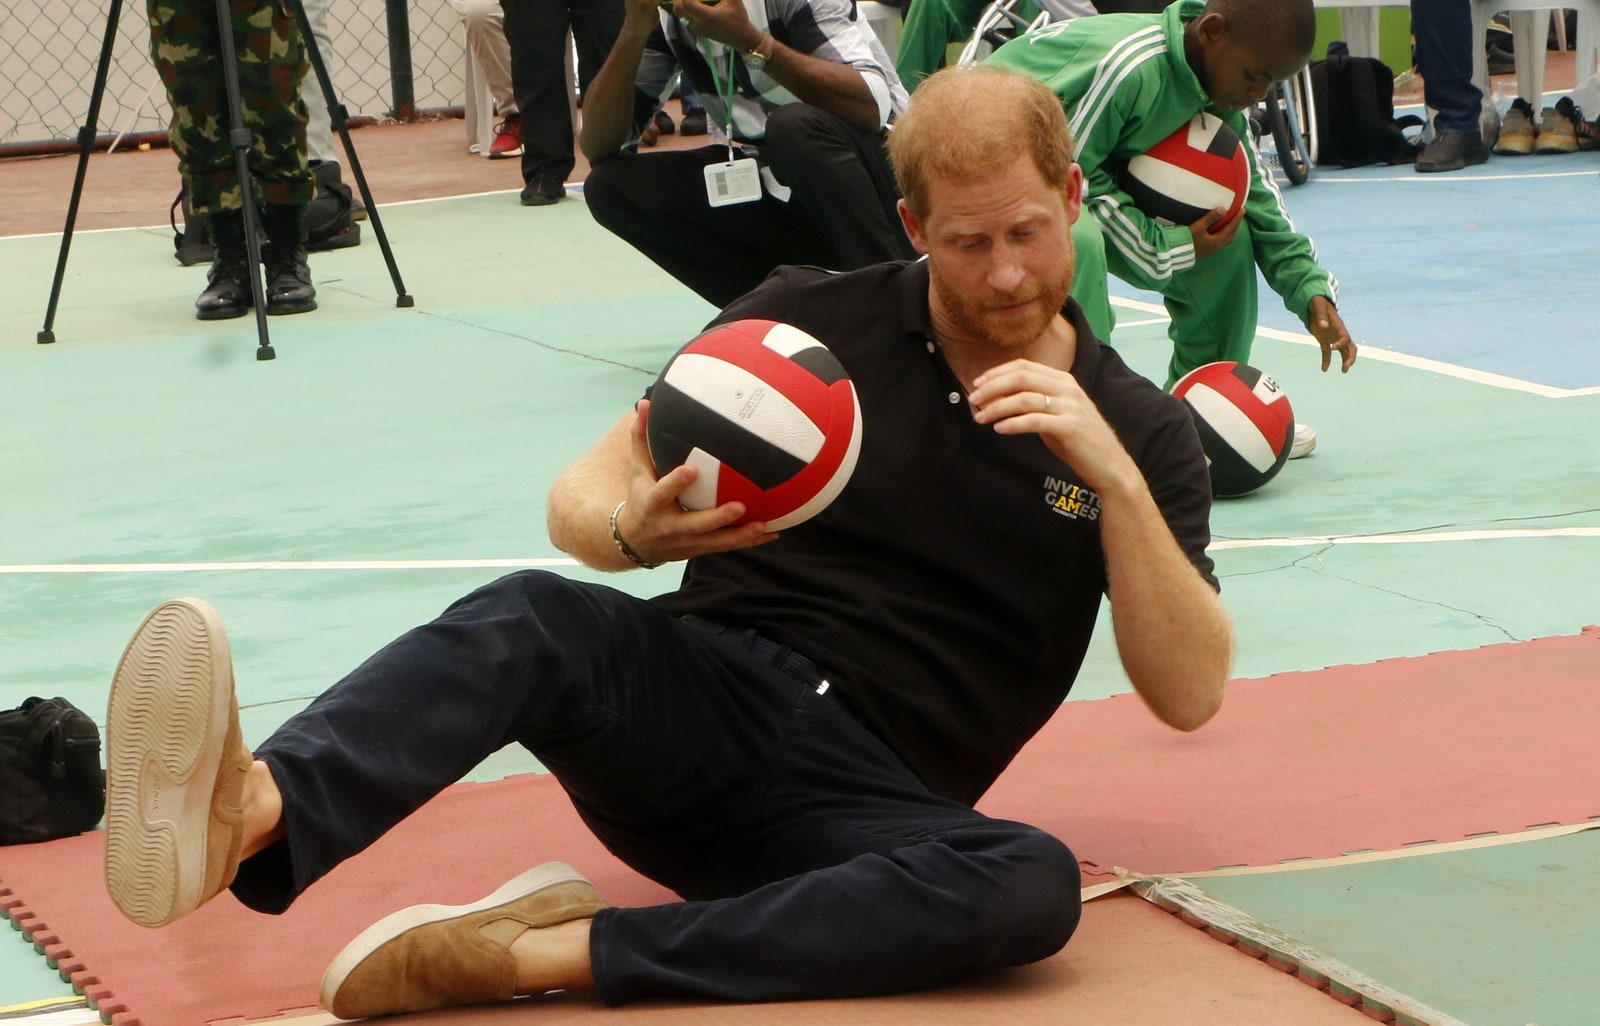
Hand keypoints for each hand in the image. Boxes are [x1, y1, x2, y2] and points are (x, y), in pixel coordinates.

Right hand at [614, 401, 778, 564]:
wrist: (637, 542)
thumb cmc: (641, 497)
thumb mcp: (637, 471)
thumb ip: (642, 438)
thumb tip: (645, 403)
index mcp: (653, 504)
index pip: (663, 492)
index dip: (676, 482)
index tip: (691, 469)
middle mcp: (671, 526)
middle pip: (696, 524)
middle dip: (717, 517)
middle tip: (740, 506)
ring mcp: (688, 541)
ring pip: (716, 541)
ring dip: (740, 535)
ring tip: (763, 525)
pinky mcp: (701, 549)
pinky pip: (727, 545)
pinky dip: (749, 541)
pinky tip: (772, 532)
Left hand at [668, 0, 760, 50]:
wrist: (741, 38)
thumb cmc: (739, 18)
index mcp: (708, 16)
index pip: (687, 3)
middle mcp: (699, 24)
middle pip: (679, 9)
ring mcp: (697, 29)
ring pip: (680, 14)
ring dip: (681, 3)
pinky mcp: (698, 31)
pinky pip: (686, 18)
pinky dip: (686, 9)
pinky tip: (695, 3)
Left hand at [966, 359, 1139, 495]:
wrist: (1109, 464)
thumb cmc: (1078, 440)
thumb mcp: (1056, 412)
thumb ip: (1034, 401)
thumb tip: (998, 399)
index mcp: (1063, 380)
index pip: (1024, 366)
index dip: (997, 373)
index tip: (978, 384)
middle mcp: (1067, 388)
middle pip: (1021, 378)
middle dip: (992, 387)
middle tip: (973, 400)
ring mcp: (1070, 407)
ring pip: (1024, 398)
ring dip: (997, 407)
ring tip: (980, 418)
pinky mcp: (1070, 427)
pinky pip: (1033, 420)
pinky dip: (1012, 423)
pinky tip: (999, 428)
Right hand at [1187, 207, 1239, 260]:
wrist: (1175, 253)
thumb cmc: (1187, 240)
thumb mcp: (1199, 226)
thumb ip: (1211, 218)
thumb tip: (1223, 209)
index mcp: (1217, 241)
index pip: (1231, 228)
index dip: (1237, 219)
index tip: (1243, 210)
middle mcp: (1216, 247)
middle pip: (1230, 236)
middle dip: (1235, 227)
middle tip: (1237, 218)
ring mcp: (1210, 251)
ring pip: (1224, 241)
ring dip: (1228, 232)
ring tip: (1228, 224)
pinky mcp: (1204, 252)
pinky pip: (1218, 242)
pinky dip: (1221, 235)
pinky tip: (1216, 232)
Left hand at [1307, 294, 1356, 372]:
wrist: (1314, 304)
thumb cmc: (1317, 303)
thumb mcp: (1318, 305)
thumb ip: (1321, 314)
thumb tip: (1323, 325)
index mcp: (1339, 326)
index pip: (1346, 338)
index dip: (1341, 344)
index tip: (1332, 348)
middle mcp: (1339, 334)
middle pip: (1350, 347)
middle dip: (1350, 357)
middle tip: (1346, 367)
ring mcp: (1333, 338)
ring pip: (1343, 352)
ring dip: (1345, 361)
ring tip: (1344, 371)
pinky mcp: (1325, 341)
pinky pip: (1327, 353)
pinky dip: (1326, 361)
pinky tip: (1324, 369)